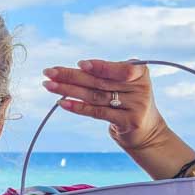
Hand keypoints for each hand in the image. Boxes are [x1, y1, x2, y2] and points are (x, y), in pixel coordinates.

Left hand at [41, 58, 170, 152]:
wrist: (144, 129)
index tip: (79, 64)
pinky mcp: (128, 122)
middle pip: (99, 82)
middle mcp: (140, 88)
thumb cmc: (127, 99)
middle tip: (49, 72)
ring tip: (49, 86)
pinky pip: (97, 112)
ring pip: (95, 96)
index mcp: (140, 72)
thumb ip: (103, 75)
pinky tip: (62, 103)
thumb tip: (70, 70)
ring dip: (69, 90)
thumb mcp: (121, 83)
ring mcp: (136, 106)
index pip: (117, 69)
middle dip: (71, 76)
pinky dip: (78, 107)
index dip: (99, 67)